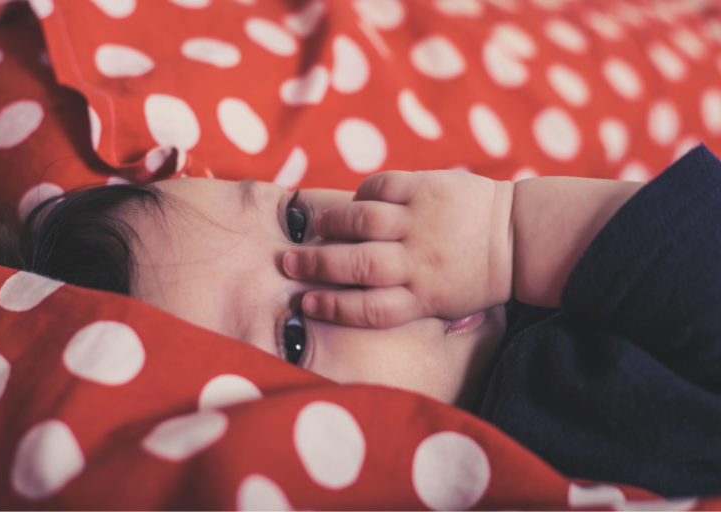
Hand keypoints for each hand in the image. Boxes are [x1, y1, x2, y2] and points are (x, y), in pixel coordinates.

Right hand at [283, 170, 514, 327]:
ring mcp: (423, 221)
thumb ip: (404, 301)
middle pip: (357, 264)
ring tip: (318, 228)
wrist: (519, 236)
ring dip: (333, 224)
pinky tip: (356, 202)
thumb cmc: (476, 277)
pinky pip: (383, 187)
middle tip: (289, 263)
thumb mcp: (444, 303)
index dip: (332, 307)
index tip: (305, 304)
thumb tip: (354, 303)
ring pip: (363, 221)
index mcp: (423, 296)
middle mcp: (418, 261)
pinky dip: (363, 193)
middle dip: (317, 265)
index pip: (368, 309)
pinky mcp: (428, 187)